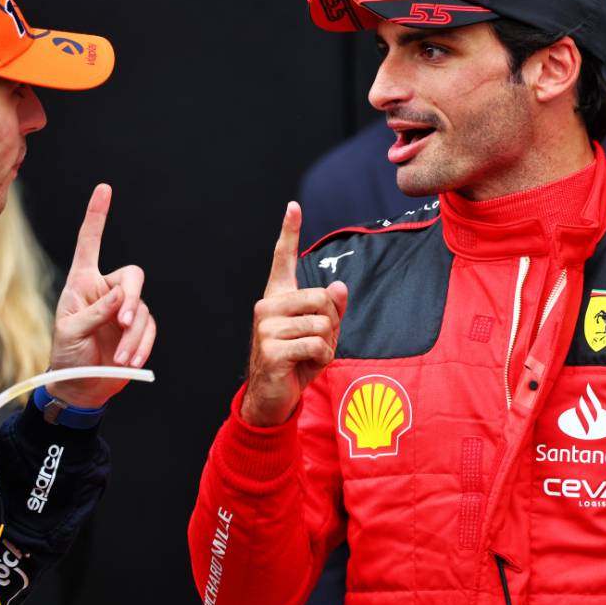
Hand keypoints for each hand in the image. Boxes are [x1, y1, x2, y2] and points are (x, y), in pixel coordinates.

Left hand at [48, 184, 156, 407]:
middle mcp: (105, 291)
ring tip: (120, 358)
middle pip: (132, 277)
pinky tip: (130, 361)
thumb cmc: (65, 356)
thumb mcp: (70, 332)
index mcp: (82, 283)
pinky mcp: (137, 331)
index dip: (97, 216)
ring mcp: (124, 311)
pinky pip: (149, 330)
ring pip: (143, 310)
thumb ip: (94, 312)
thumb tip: (121, 298)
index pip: (90, 243)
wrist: (80, 388)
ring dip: (133, 336)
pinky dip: (142, 346)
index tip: (104, 189)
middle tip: (124, 320)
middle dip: (131, 298)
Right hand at [241, 202, 346, 426]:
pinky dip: (322, 360)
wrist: (272, 397)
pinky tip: (306, 367)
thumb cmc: (296, 362)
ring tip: (309, 357)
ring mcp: (266, 328)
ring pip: (322, 325)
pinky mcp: (272, 350)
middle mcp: (267, 307)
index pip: (283, 259)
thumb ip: (331, 310)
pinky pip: (317, 346)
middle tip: (317, 343)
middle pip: (321, 299)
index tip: (294, 206)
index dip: (289, 231)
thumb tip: (339, 287)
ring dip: (327, 346)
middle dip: (331, 324)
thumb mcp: (319, 333)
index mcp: (277, 297)